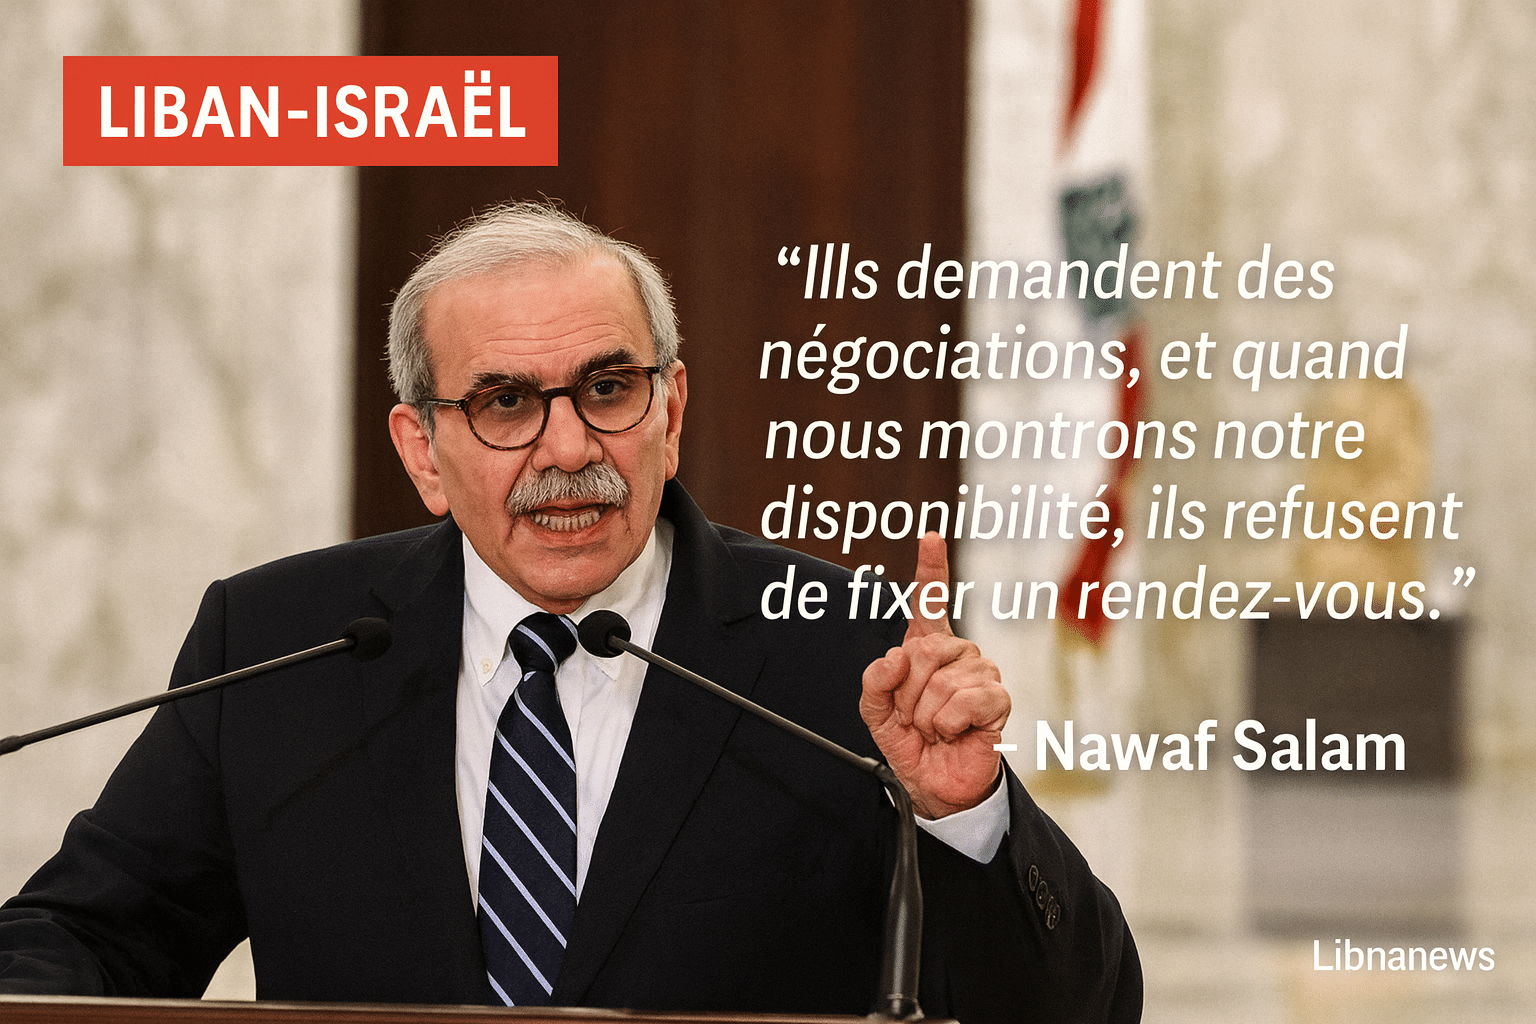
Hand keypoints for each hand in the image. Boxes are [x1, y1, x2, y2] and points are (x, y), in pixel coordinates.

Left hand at [859, 532, 1009, 818]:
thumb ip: (874, 681)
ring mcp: (980, 673)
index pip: (929, 601)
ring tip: (934, 728)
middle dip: (906, 693)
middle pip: (922, 650)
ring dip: (925, 714)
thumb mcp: (875, 712)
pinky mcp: (997, 699)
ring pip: (940, 681)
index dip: (931, 567)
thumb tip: (896, 655)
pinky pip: (962, 701)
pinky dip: (947, 724)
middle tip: (913, 717)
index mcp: (927, 648)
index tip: (930, 536)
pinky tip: (953, 732)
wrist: (935, 785)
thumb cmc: (911, 743)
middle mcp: (957, 653)